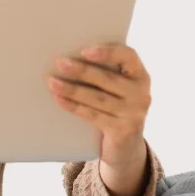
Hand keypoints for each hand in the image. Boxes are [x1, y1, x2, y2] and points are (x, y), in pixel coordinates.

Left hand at [46, 43, 151, 167]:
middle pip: (108, 79)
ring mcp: (133, 114)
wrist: (126, 144)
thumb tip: (69, 57)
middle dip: (82, 70)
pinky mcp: (122, 131)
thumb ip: (103, 71)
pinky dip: (74, 106)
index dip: (107, 52)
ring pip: (98, 98)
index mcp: (140, 76)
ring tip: (52, 82)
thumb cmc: (114, 105)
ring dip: (73, 89)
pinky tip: (59, 99)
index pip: (129, 57)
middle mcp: (141, 94)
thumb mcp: (117, 88)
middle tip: (60, 63)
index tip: (84, 51)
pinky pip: (93, 115)